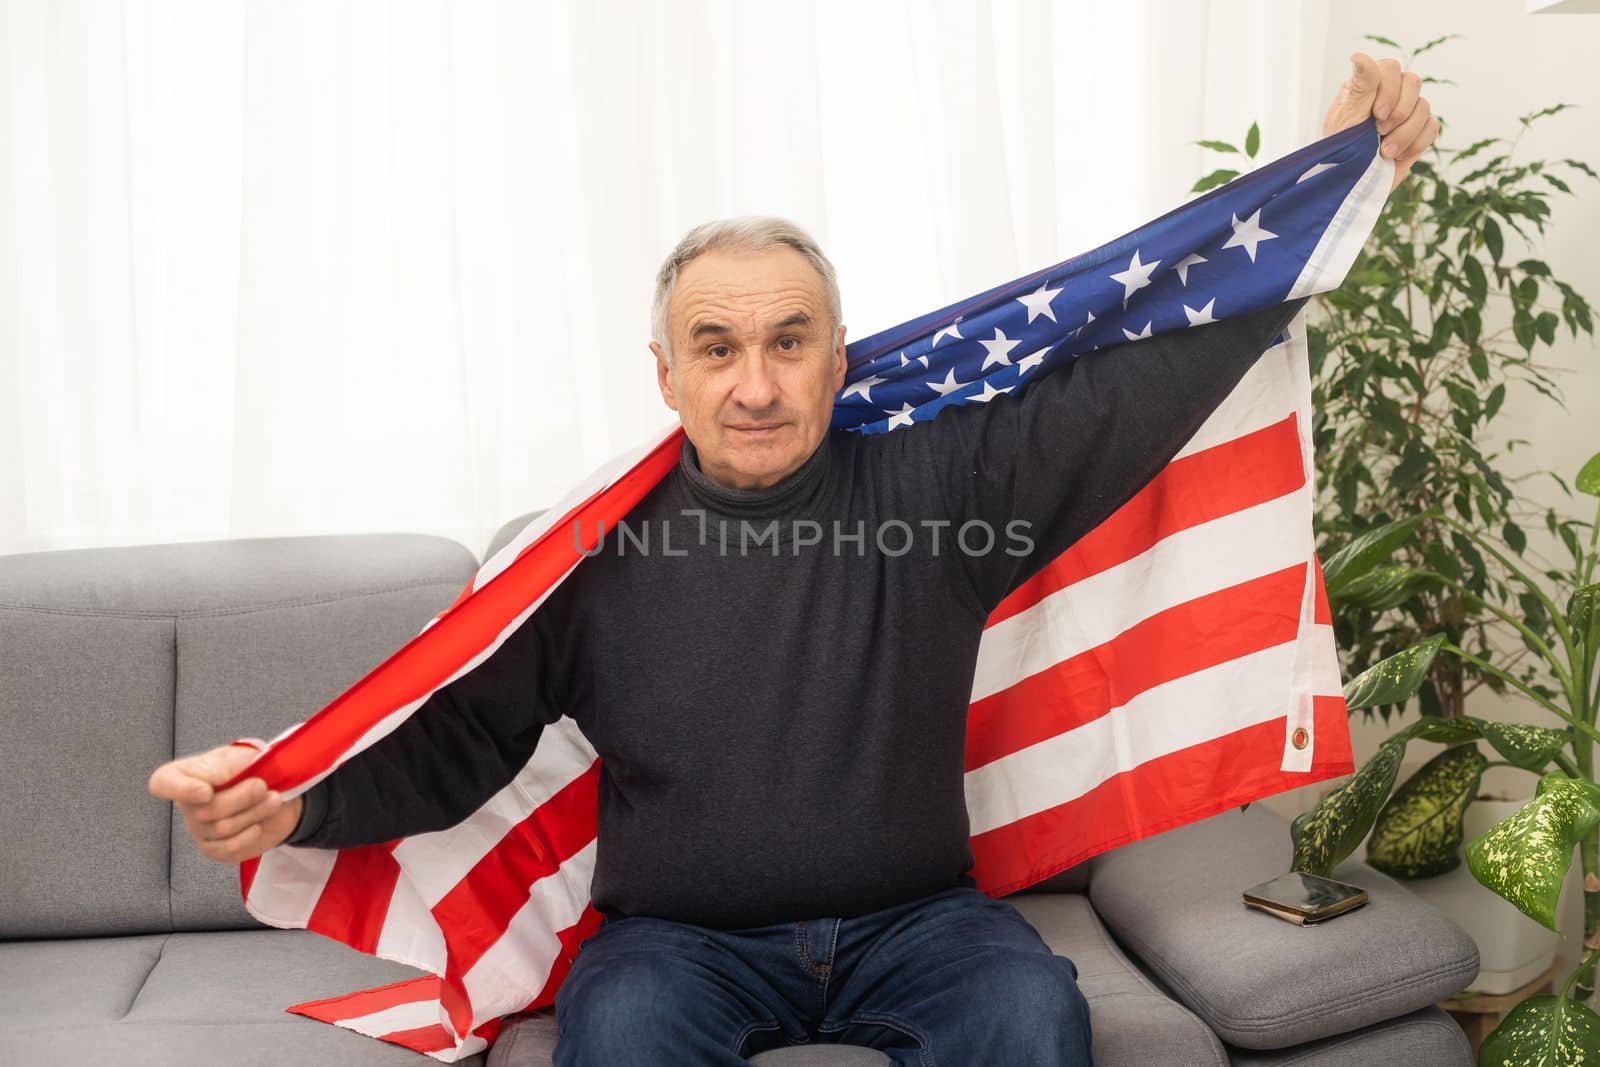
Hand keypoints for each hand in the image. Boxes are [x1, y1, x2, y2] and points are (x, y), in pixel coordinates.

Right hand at [147, 743, 302, 862]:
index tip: (206, 791)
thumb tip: (218, 778)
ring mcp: (198, 829)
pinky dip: (250, 834)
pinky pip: (230, 847)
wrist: (274, 792)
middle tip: (262, 786)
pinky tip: (259, 823)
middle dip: (241, 797)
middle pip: (205, 809)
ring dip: (254, 812)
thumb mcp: (244, 755)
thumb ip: (231, 763)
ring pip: (223, 828)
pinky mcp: (214, 848)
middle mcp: (186, 804)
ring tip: (273, 799)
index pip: (162, 783)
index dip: (181, 789)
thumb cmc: (251, 769)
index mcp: (185, 774)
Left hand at [1322, 52, 1439, 193]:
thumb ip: (1360, 88)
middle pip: (1413, 82)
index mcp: (1367, 86)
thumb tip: (1359, 55)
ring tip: (1384, 151)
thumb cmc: (1340, 151)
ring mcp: (1406, 113)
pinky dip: (1416, 143)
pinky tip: (1397, 156)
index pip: (1391, 68)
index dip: (1389, 89)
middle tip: (1379, 133)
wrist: (1349, 185)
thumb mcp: (1347, 118)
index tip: (1376, 115)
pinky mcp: (1417, 133)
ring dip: (1405, 132)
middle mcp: (1389, 94)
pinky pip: (1432, 127)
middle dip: (1399, 111)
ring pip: (1424, 106)